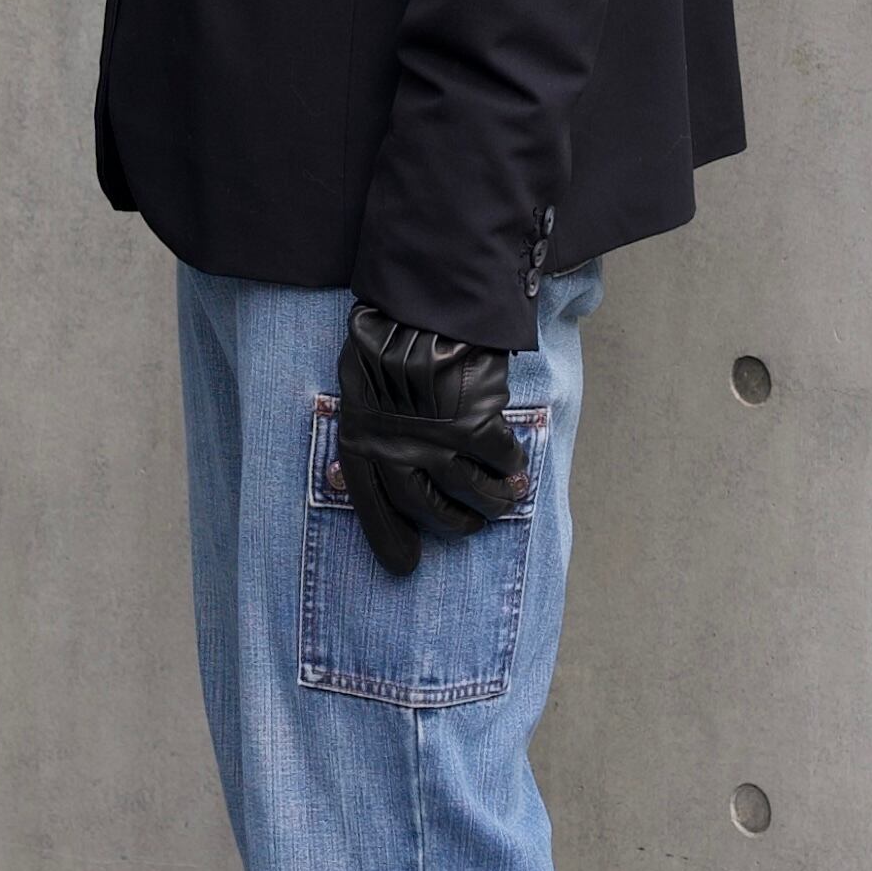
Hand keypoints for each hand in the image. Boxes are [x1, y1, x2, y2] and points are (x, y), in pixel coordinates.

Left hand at [334, 305, 527, 576]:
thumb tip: (353, 468)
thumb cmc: (386, 337)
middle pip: (428, 508)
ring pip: (471, 492)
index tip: (405, 565)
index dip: (389, 540)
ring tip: (506, 498)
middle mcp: (396, 453)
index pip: (374, 507)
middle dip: (454, 522)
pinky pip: (500, 460)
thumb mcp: (358, 384)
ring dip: (493, 499)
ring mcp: (437, 444)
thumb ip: (366, 426)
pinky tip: (518, 467)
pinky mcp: (475, 429)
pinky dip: (513, 466)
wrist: (423, 305)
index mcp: (360, 442)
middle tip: (471, 524)